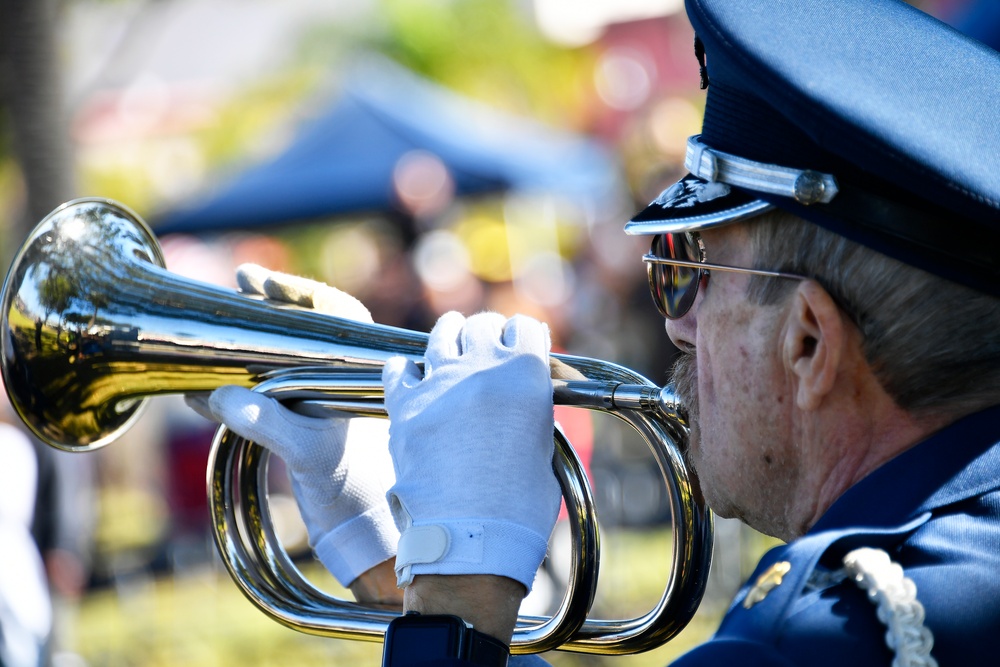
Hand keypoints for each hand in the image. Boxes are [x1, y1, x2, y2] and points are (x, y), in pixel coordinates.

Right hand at [186, 265, 398, 589]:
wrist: (356, 530)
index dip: (300, 291)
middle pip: (302, 330)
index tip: (262, 281)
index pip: (335, 313)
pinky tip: (195, 397)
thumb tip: (217, 395)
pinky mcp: (293, 427)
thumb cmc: (349, 485)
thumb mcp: (308, 451)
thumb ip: (267, 422)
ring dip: (243, 349)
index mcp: (357, 373)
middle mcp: (337, 380)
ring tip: (209, 332)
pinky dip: (228, 396)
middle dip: (267, 309)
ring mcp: (314, 401)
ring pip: (277, 361)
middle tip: (240, 283)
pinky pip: (257, 399)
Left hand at [382, 311, 559, 592]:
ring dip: (450, 334)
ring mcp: (440, 383)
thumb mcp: (543, 449)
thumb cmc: (518, 507)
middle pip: (483, 325)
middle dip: (488, 332)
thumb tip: (521, 407)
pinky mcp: (406, 405)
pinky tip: (411, 374)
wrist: (470, 537)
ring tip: (451, 338)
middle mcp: (482, 368)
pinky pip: (399, 368)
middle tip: (487, 342)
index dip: (524, 336)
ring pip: (442, 335)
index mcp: (525, 375)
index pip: (525, 329)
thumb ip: (531, 414)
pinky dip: (406, 369)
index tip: (520, 342)